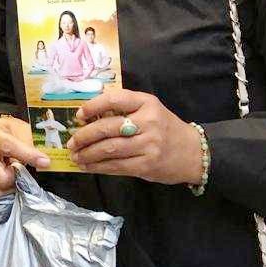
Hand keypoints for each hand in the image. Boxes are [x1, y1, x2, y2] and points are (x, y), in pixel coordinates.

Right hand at [0, 114, 48, 196]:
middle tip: (25, 171)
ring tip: (19, 178)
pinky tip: (12, 185)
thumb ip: (31, 145)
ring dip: (12, 188)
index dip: (28, 156)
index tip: (45, 162)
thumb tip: (44, 163)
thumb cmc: (9, 131)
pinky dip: (5, 194)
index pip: (8, 147)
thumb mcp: (22, 129)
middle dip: (18, 178)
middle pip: (2, 177)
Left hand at [68, 90, 202, 184]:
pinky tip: (88, 167)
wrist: (193, 152)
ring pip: (109, 149)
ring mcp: (148, 144)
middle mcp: (148, 122)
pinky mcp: (147, 165)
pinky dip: (99, 167)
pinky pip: (117, 166)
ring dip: (88, 154)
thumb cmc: (165, 128)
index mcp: (147, 103)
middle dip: (84, 136)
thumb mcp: (150, 109)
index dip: (93, 106)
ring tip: (76, 156)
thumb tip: (89, 116)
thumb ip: (125, 109)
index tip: (79, 115)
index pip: (115, 99)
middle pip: (108, 127)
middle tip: (72, 142)